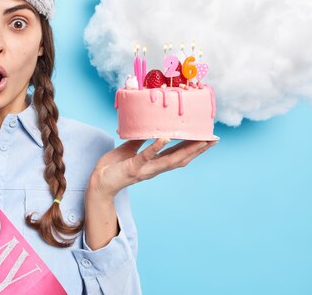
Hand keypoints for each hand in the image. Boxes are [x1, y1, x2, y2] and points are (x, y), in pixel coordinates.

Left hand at [89, 138, 217, 198]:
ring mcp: (145, 170)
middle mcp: (154, 168)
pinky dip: (155, 148)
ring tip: (199, 140)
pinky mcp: (133, 168)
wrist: (98, 182)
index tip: (208, 138)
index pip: (178, 154)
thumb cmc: (113, 167)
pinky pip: (146, 157)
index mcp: (154, 163)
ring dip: (186, 150)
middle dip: (198, 149)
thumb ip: (141, 141)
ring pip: (170, 160)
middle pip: (181, 159)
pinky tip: (164, 138)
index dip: (193, 147)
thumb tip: (150, 127)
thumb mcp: (130, 150)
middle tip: (213, 139)